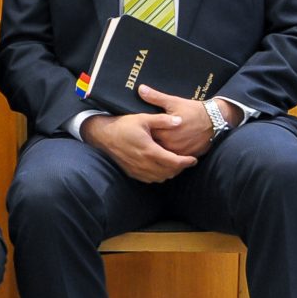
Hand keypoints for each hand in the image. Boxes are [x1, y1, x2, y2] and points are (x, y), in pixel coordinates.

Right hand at [79, 110, 197, 183]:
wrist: (103, 135)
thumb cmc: (123, 125)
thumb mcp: (143, 118)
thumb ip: (162, 120)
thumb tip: (179, 121)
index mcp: (150, 150)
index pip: (174, 162)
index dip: (186, 162)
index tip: (193, 159)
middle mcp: (144, 163)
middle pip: (169, 172)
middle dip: (180, 168)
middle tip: (186, 161)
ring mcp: (138, 170)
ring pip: (161, 177)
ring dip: (170, 172)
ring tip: (174, 164)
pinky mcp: (132, 172)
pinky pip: (150, 179)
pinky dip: (159, 175)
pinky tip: (160, 167)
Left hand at [135, 85, 234, 157]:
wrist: (215, 120)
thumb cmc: (193, 110)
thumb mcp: (173, 102)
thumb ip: (155, 97)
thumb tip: (140, 89)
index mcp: (165, 131)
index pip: (146, 134)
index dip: (142, 132)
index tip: (138, 129)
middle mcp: (171, 144)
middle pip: (153, 146)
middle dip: (149, 142)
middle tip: (144, 138)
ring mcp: (180, 152)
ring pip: (163, 154)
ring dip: (159, 150)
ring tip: (153, 145)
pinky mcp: (187, 156)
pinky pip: (174, 159)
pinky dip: (169, 155)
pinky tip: (166, 150)